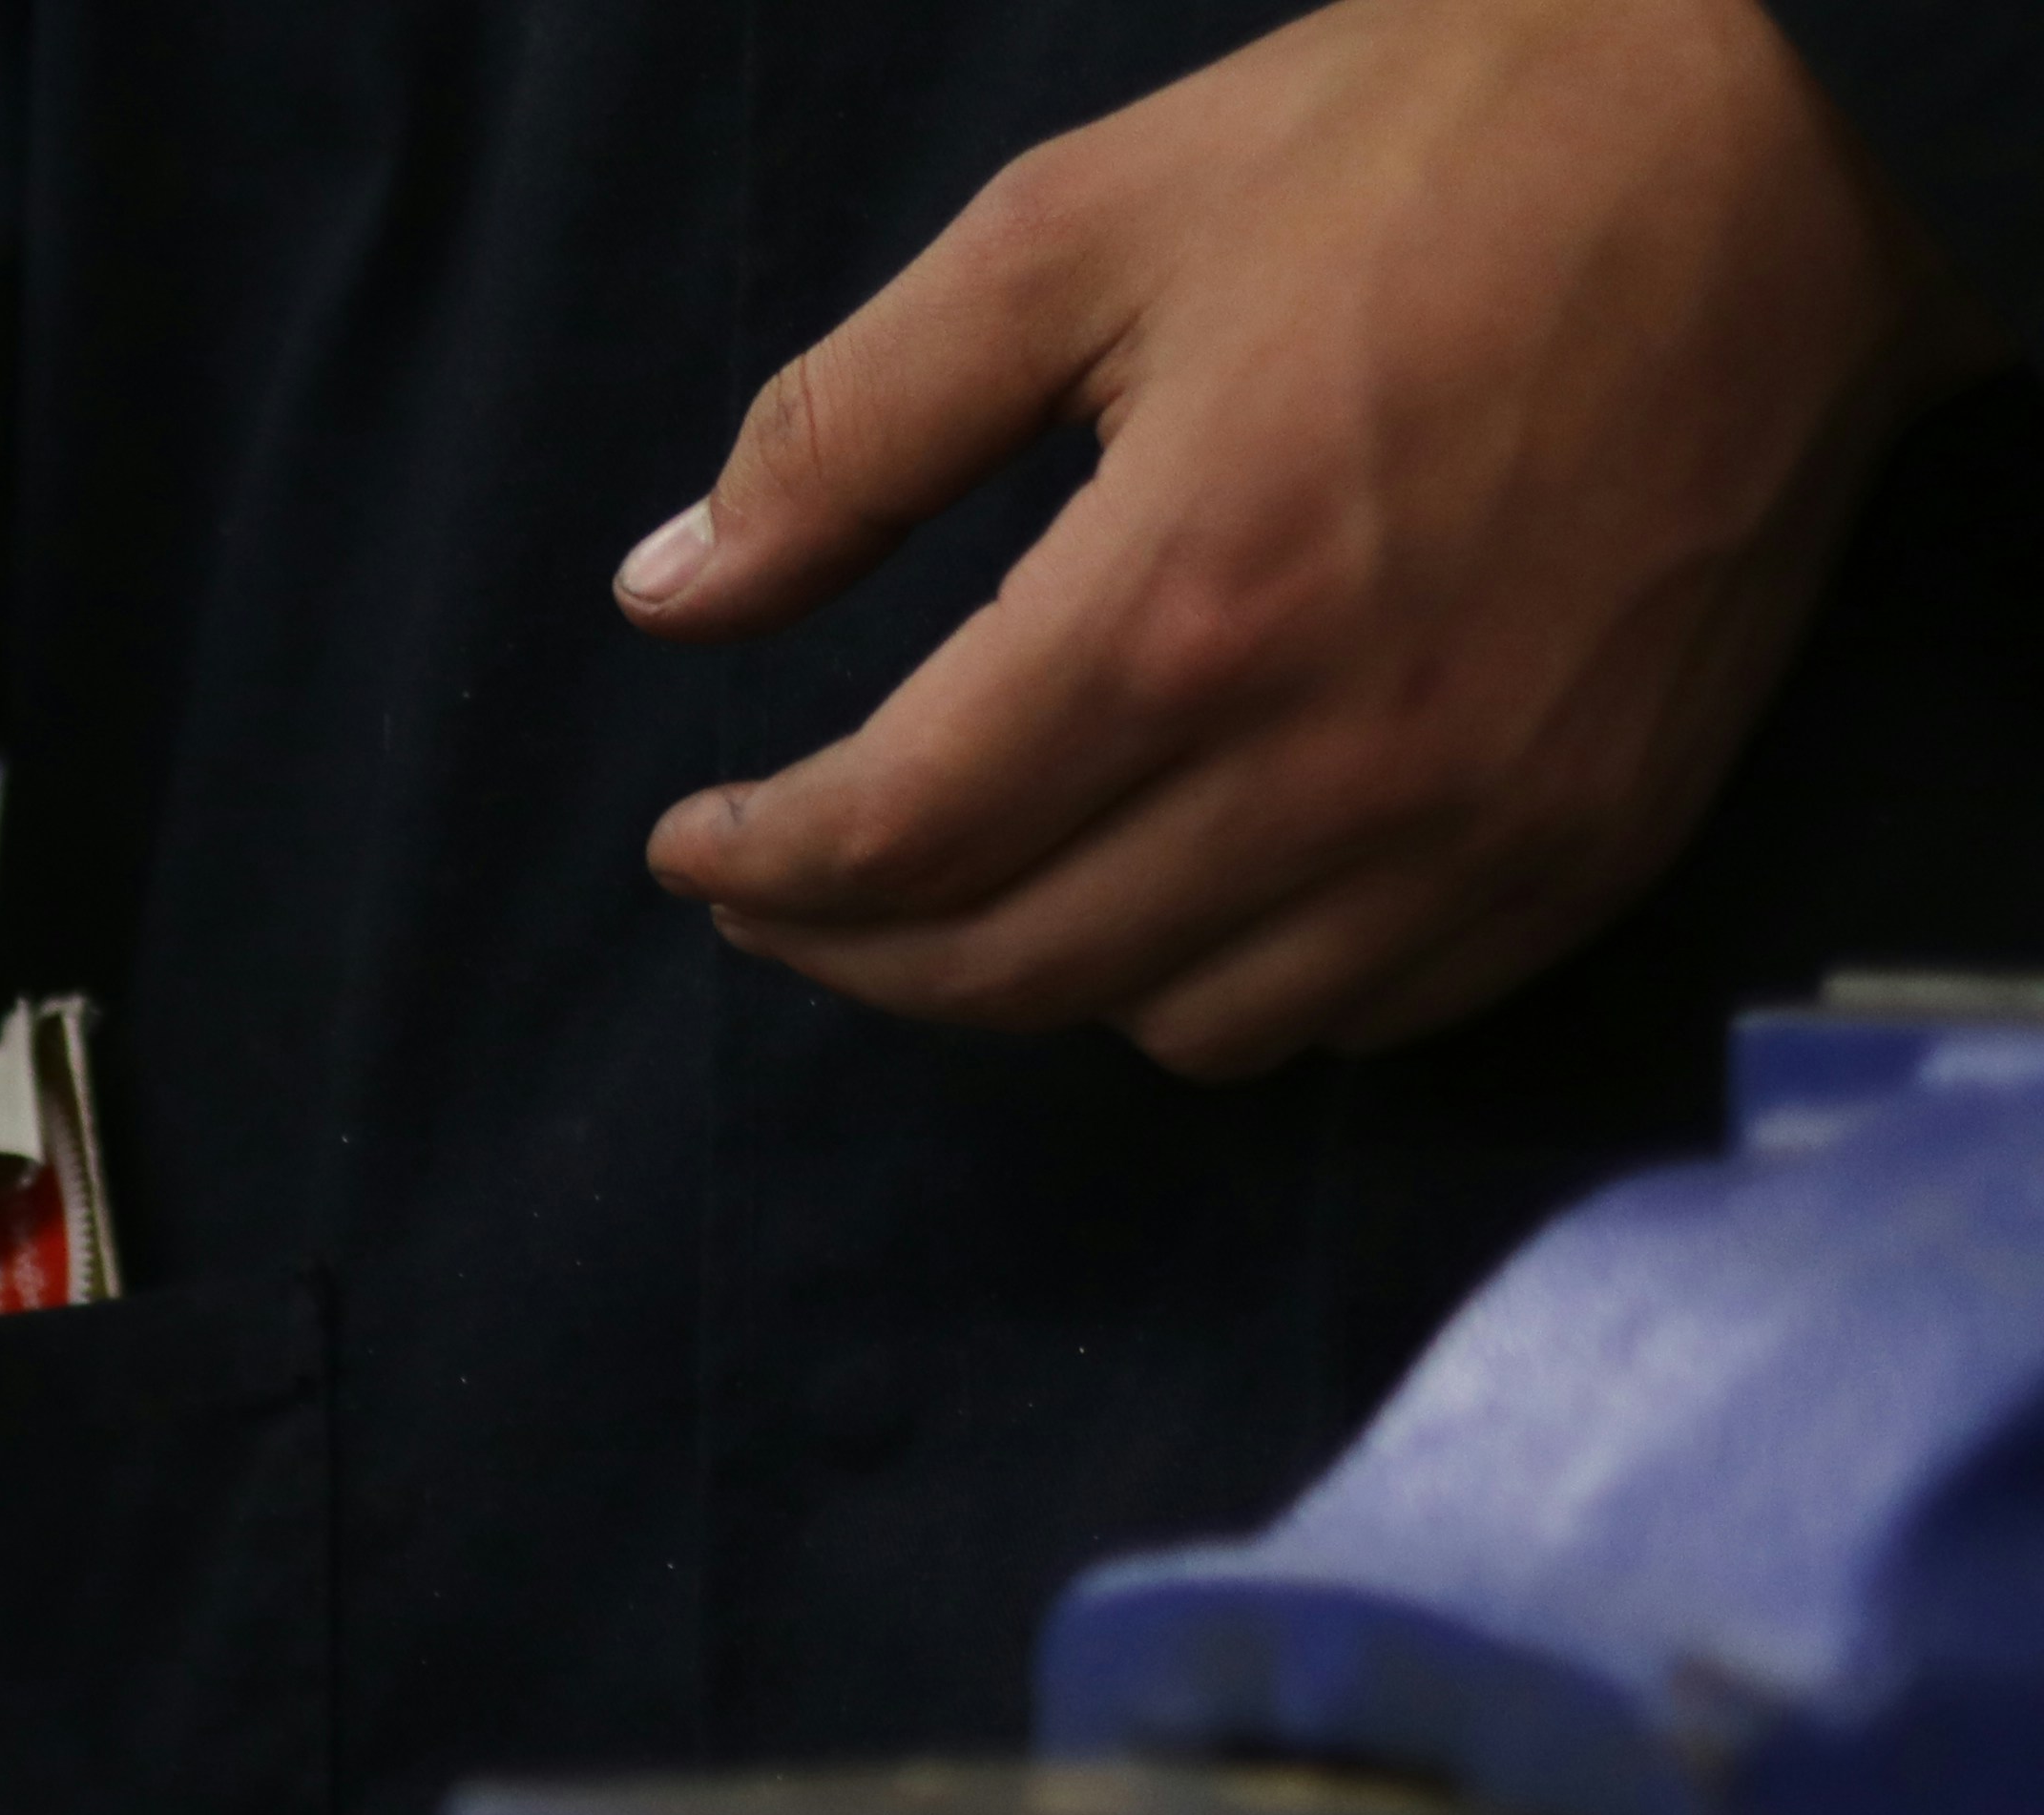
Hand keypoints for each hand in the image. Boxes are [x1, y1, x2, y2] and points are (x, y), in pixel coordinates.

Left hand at [624, 0, 1986, 1080]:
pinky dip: (1234, 982)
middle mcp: (1336, 763)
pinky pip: (1359, 1014)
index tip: (694, 851)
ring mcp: (1483, 827)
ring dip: (1044, 976)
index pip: (898, 841)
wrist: (1793, 139)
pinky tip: (1179, 885)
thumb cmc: (1442, 146)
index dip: (761, 870)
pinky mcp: (1593, 846)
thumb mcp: (1082, 228)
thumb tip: (670, 598)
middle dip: (858, 953)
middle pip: (1012, 970)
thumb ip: (847, 436)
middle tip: (790, 892)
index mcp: (1188, 606)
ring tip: (980, 881)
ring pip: (1177, 1027)